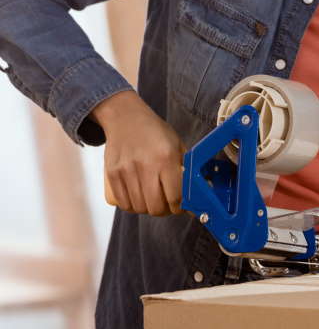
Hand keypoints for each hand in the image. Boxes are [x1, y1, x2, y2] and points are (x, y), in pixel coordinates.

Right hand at [92, 91, 185, 215]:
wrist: (124, 118)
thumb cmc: (155, 133)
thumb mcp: (178, 146)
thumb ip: (186, 170)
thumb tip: (196, 196)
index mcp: (166, 158)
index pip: (175, 197)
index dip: (180, 207)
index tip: (182, 206)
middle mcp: (145, 166)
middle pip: (156, 207)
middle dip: (165, 210)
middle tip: (167, 204)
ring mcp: (126, 171)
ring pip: (139, 208)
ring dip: (149, 209)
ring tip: (153, 200)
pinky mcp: (111, 174)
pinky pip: (123, 203)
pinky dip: (132, 206)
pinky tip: (138, 198)